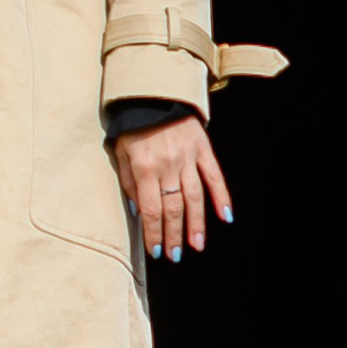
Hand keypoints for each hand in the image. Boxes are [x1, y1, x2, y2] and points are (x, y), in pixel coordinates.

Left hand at [112, 114, 231, 260]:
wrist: (152, 92)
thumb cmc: (132, 126)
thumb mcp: (120, 153)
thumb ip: (128, 182)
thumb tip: (139, 213)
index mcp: (144, 167)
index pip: (151, 209)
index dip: (154, 233)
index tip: (156, 251)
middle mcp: (167, 164)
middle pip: (173, 208)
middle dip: (174, 235)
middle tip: (176, 255)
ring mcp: (187, 157)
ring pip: (194, 197)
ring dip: (196, 224)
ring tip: (197, 245)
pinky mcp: (203, 148)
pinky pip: (214, 176)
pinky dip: (222, 197)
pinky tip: (225, 216)